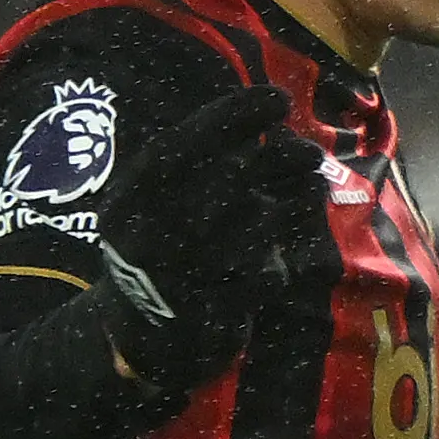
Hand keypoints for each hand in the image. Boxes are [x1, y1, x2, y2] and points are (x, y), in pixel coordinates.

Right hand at [84, 86, 315, 393]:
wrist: (141, 340)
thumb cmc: (157, 253)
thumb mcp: (150, 204)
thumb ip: (193, 166)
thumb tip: (264, 118)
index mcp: (127, 202)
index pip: (181, 147)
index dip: (233, 117)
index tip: (275, 98)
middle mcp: (149, 236)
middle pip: (226, 180)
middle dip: (278, 158)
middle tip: (308, 149)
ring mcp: (183, 277)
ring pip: (256, 221)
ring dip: (294, 197)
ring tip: (311, 183)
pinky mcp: (216, 312)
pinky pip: (267, 269)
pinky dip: (286, 248)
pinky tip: (294, 233)